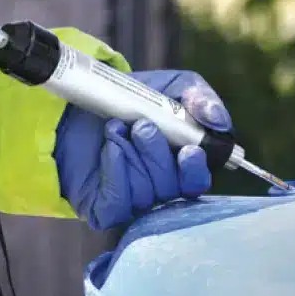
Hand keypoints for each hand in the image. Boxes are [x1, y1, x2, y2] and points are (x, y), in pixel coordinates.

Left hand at [54, 70, 232, 229]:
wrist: (77, 106)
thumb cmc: (128, 98)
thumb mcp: (168, 87)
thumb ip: (199, 97)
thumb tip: (218, 120)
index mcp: (180, 164)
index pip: (198, 180)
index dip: (195, 169)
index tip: (189, 149)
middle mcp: (160, 186)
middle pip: (173, 187)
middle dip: (158, 155)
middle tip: (141, 126)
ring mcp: (133, 200)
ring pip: (147, 192)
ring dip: (132, 154)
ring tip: (115, 127)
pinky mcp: (105, 208)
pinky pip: (119, 203)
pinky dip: (115, 170)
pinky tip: (109, 147)